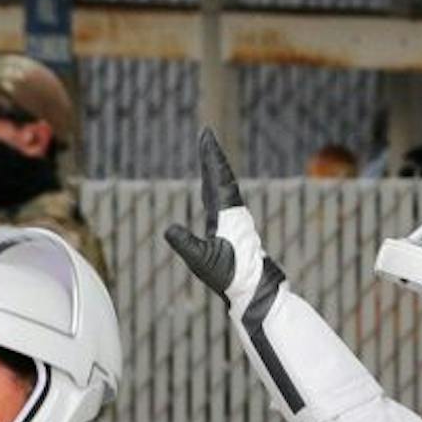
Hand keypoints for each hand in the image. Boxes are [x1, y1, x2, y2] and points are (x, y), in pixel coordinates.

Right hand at [162, 129, 265, 308]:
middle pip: (221, 176)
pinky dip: (214, 186)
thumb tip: (168, 230)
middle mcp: (233, 210)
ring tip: (206, 156)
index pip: (217, 176)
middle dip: (211, 156)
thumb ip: (185, 244)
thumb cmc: (229, 274)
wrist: (253, 286)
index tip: (206, 135)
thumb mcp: (202, 261)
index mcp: (227, 211)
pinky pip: (221, 199)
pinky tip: (209, 188)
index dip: (211, 155)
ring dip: (213, 170)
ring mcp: (234, 218)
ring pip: (222, 186)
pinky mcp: (232, 227)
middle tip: (205, 136)